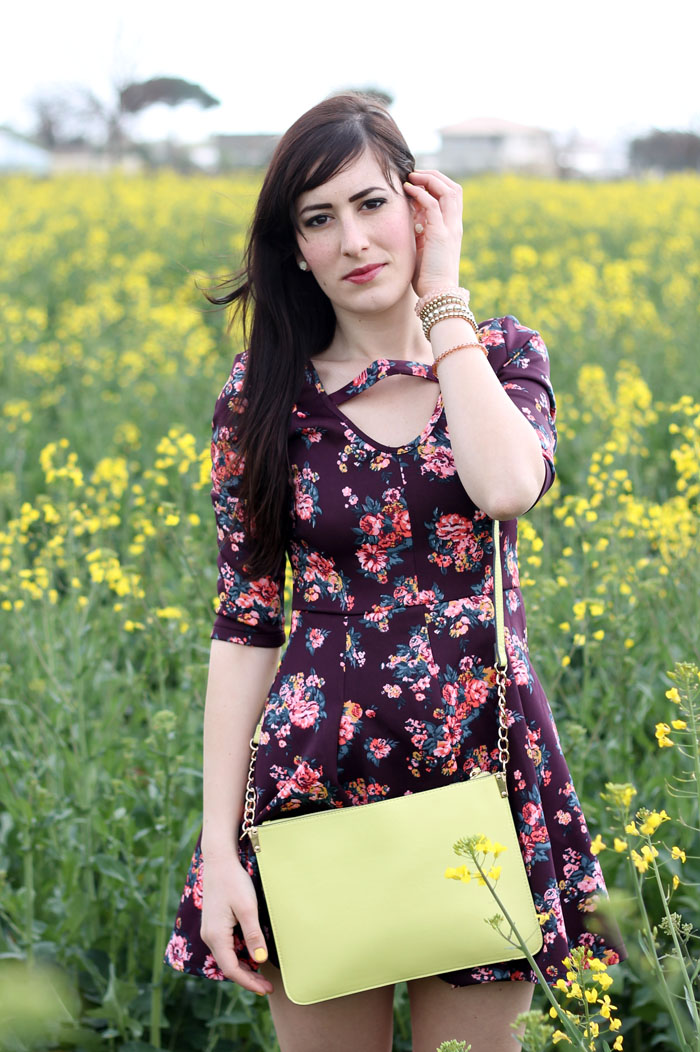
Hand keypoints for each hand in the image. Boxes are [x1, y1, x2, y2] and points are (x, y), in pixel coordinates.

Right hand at [200, 852, 273, 995]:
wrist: (219, 861)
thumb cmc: (234, 882)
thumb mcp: (247, 908)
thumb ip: (253, 935)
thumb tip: (260, 961)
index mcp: (216, 936)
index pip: (232, 969)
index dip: (249, 982)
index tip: (266, 989)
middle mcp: (209, 937)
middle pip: (228, 966)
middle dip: (247, 978)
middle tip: (267, 986)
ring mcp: (210, 930)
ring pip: (227, 957)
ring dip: (244, 967)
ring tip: (262, 974)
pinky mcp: (214, 924)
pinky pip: (226, 947)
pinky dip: (239, 955)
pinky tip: (251, 954)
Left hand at [403, 169, 462, 297]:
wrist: (438, 295)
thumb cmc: (428, 277)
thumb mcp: (423, 248)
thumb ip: (421, 232)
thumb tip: (411, 218)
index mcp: (452, 229)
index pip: (451, 196)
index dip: (436, 184)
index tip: (416, 183)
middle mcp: (455, 225)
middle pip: (453, 188)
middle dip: (434, 176)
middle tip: (414, 174)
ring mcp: (450, 229)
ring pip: (447, 190)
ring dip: (429, 179)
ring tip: (411, 177)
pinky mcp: (441, 235)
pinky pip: (434, 204)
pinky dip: (421, 193)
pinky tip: (408, 190)